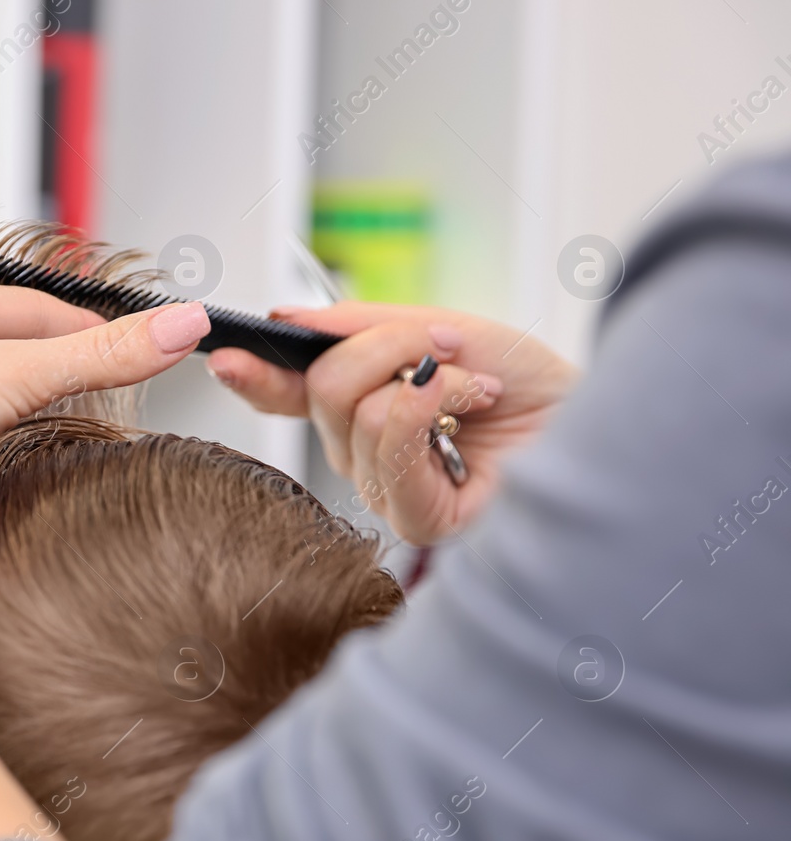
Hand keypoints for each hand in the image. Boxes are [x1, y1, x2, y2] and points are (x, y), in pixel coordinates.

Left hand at [0, 280, 210, 521]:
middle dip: (52, 375)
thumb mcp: (21, 376)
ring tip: (44, 433)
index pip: (37, 308)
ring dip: (13, 411)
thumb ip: (104, 355)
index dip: (90, 333)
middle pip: (8, 349)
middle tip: (96, 400)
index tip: (131, 356)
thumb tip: (184, 326)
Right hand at [206, 302, 578, 544]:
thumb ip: (363, 327)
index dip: (254, 375)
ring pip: (356, 408)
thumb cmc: (539, 390)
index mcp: (366, 417)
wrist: (617, 424)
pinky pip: (389, 442)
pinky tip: (473, 403)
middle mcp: (367, 461)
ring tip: (479, 385)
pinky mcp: (420, 519)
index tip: (223, 351)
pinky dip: (430, 402)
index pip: (292, 398)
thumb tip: (289, 321)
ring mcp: (390, 494)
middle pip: (324, 388)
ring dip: (428, 371)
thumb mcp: (444, 331)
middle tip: (443, 341)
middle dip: (384, 342)